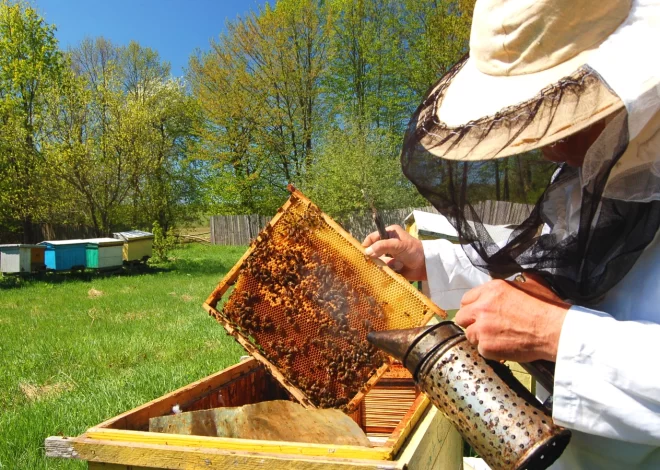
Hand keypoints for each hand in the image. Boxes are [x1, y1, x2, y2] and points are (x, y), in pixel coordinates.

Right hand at [362, 225, 426, 280]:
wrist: (425, 266)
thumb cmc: (413, 251)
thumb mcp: (397, 245)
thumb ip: (381, 246)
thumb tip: (367, 252)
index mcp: (388, 234)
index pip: (372, 238)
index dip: (366, 245)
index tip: (362, 254)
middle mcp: (387, 244)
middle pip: (372, 250)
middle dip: (373, 257)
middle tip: (374, 263)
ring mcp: (388, 256)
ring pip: (377, 261)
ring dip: (382, 265)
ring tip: (392, 266)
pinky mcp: (390, 266)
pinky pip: (382, 269)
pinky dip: (386, 271)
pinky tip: (394, 270)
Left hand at [454, 279, 569, 362]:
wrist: (555, 330)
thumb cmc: (548, 308)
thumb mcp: (533, 284)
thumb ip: (518, 281)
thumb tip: (520, 278)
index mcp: (491, 290)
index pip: (467, 299)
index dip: (473, 307)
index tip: (479, 313)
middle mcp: (482, 307)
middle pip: (462, 316)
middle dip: (471, 322)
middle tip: (484, 327)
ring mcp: (482, 327)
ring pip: (469, 334)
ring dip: (480, 337)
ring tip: (496, 339)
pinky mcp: (486, 345)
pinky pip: (481, 349)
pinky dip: (490, 350)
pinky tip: (503, 347)